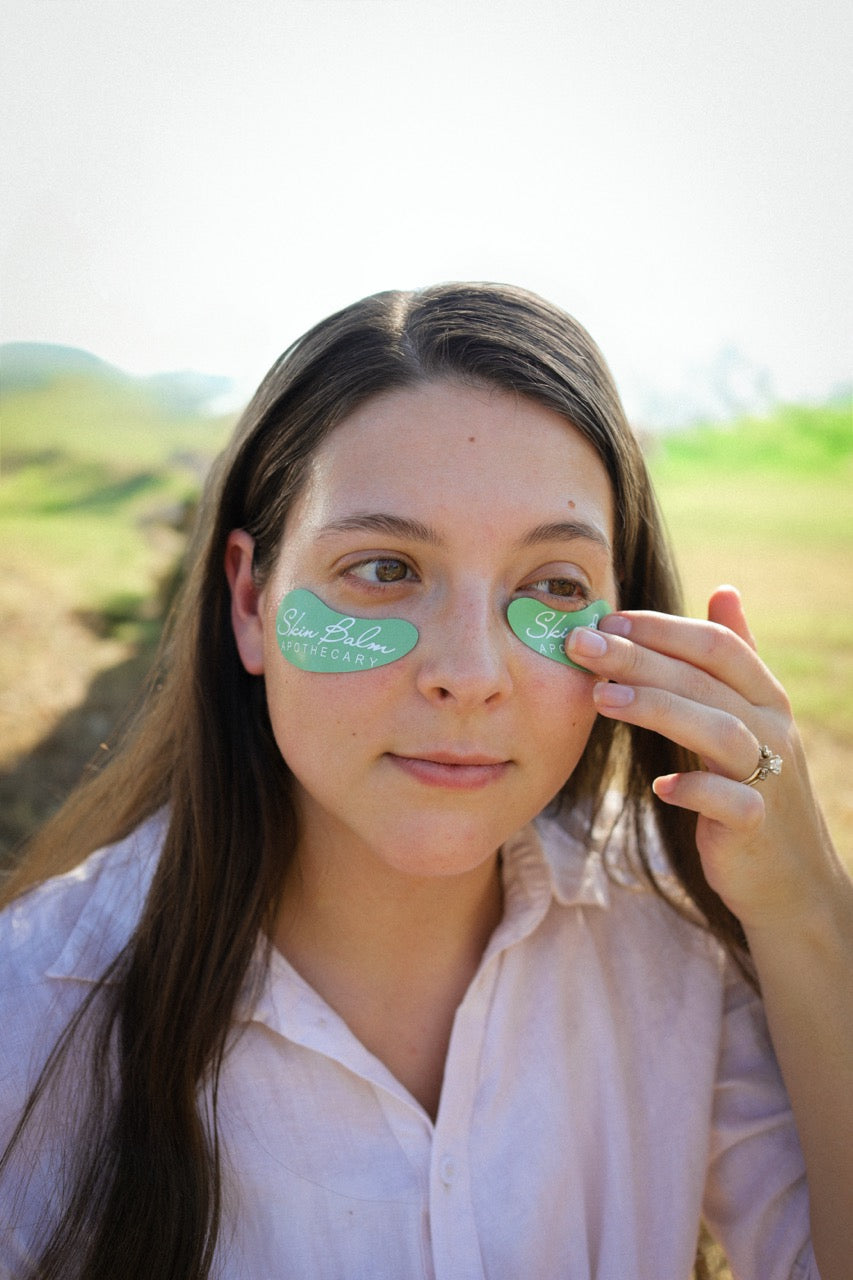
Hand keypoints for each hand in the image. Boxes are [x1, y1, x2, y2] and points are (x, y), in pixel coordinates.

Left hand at [566, 585, 837, 930]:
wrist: (789, 874)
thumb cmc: (753, 783)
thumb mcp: (750, 714)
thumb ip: (734, 657)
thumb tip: (724, 589)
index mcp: (765, 696)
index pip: (716, 645)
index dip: (661, 628)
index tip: (606, 620)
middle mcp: (772, 728)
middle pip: (705, 679)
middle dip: (638, 656)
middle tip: (580, 645)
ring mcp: (769, 776)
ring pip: (718, 730)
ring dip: (658, 709)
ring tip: (601, 698)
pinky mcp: (757, 824)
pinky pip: (731, 801)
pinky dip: (695, 789)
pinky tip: (658, 786)